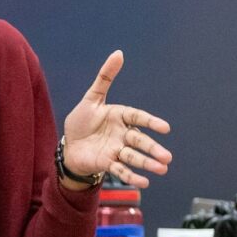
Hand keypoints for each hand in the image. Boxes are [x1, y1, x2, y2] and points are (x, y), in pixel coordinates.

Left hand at [62, 50, 171, 188]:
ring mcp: (116, 150)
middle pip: (139, 140)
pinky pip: (121, 171)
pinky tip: (144, 183)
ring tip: (162, 169)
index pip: (138, 118)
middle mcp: (121, 134)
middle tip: (167, 157)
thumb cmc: (81, 121)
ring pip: (134, 157)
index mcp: (120, 116)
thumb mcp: (91, 98)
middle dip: (153, 149)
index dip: (151, 122)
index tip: (165, 128)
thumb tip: (119, 53)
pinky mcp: (108, 163)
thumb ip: (105, 77)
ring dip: (147, 164)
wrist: (69, 145)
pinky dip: (132, 177)